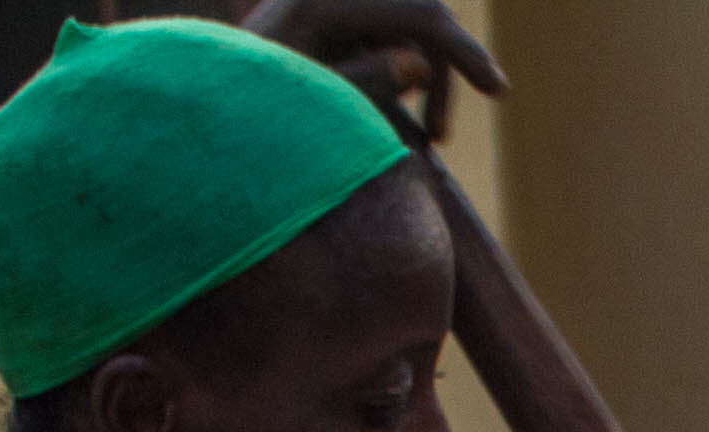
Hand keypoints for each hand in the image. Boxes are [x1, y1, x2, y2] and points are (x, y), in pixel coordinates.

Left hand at [243, 0, 502, 140]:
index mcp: (324, 3)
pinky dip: (404, 70)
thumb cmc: (248, 111)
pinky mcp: (329, 21)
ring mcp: (330, 4)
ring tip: (428, 139)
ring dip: (428, 74)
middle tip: (445, 134)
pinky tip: (402, 116)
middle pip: (418, 14)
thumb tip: (418, 66)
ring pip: (407, 27)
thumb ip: (361, 82)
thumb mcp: (306, 102)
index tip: (498, 92)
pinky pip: (388, 35)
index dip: (464, 53)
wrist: (210, 113)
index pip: (419, 16)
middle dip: (448, 69)